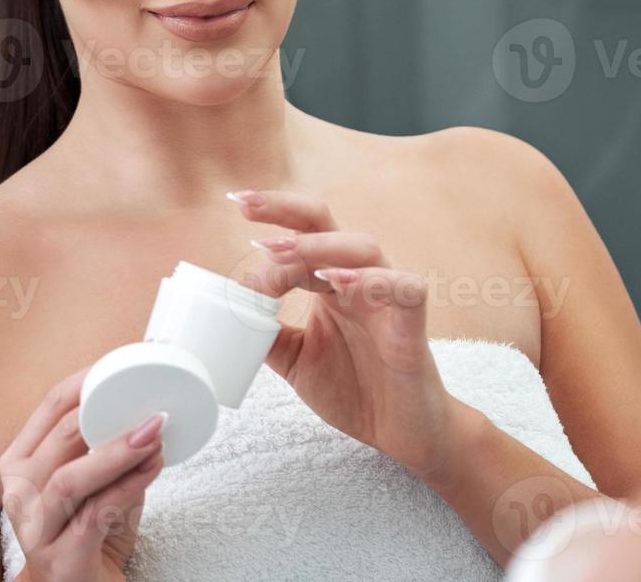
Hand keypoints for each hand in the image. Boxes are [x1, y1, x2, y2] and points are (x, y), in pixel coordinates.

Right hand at [0, 366, 165, 580]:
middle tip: (151, 402)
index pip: (49, 406)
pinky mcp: (60, 559)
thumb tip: (153, 407)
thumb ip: (113, 448)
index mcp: (21, 462)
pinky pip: (95, 514)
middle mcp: (19, 492)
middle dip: (109, 412)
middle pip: (60, 438)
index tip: (125, 361)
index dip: (88, 379)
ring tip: (154, 434)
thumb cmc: (86, 535)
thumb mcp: (98, 481)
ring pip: (70, 478)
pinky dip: (130, 486)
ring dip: (118, 452)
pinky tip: (154, 468)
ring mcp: (35, 529)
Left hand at [228, 188, 465, 481]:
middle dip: (286, 209)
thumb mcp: (295, 360)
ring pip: (363, 248)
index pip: (301, 234)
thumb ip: (267, 333)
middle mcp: (359, 280)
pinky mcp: (412, 325)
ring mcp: (387, 299)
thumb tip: (228, 315)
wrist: (399, 433)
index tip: (236, 210)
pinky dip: (373, 280)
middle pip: (328, 224)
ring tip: (281, 252)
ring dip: (319, 246)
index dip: (270, 220)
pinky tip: (340, 282)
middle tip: (246, 206)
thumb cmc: (354, 390)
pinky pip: (404, 288)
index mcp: (331, 283)